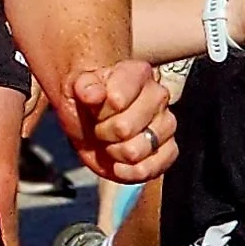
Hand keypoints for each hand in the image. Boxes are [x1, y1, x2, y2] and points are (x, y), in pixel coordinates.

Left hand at [61, 57, 173, 184]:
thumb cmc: (86, 102)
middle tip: (100, 127)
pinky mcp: (169, 149)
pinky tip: (120, 164)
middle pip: (125, 128)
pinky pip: (157, 167)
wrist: (91, 122)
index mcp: (138, 73)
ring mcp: (166, 123)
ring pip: (138, 150)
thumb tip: (93, 95)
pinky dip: (132, 172)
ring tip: (111, 143)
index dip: (99, 111)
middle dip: (104, 133)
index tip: (93, 108)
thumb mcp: (75, 87)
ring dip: (116, 153)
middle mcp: (158, 95)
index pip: (116, 99)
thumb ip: (84, 86)